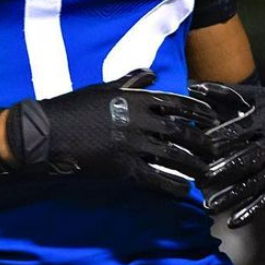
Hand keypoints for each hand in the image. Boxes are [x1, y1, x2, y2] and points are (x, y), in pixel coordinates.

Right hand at [5, 69, 217, 196]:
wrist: (49, 133)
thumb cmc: (72, 106)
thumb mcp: (101, 89)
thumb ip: (128, 82)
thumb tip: (150, 75)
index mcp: (133, 99)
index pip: (174, 102)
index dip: (196, 110)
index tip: (211, 117)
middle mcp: (138, 121)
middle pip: (179, 131)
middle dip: (201, 141)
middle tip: (215, 149)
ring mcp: (132, 145)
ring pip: (173, 156)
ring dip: (194, 165)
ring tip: (206, 173)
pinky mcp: (124, 168)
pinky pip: (156, 178)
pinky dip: (173, 185)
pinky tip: (183, 189)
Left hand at [190, 82, 264, 227]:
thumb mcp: (255, 94)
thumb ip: (223, 91)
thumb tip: (193, 86)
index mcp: (263, 123)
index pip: (237, 133)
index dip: (218, 141)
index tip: (198, 149)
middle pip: (244, 161)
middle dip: (222, 173)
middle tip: (199, 183)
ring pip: (253, 184)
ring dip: (231, 197)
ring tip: (209, 206)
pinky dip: (251, 211)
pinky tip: (233, 222)